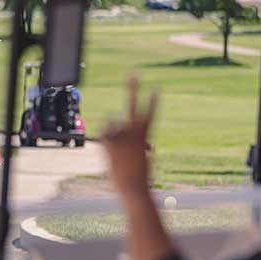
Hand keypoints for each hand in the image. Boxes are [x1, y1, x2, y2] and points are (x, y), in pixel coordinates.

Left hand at [102, 77, 157, 196]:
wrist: (133, 186)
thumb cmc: (138, 174)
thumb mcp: (138, 155)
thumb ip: (132, 141)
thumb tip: (121, 133)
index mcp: (145, 134)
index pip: (150, 113)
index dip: (153, 100)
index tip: (157, 88)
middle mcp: (134, 131)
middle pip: (133, 105)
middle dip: (134, 88)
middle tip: (134, 73)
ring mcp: (121, 134)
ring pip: (111, 124)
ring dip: (113, 134)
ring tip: (119, 149)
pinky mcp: (109, 140)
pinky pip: (104, 131)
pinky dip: (106, 137)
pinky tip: (111, 149)